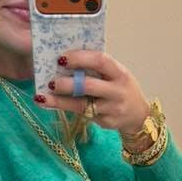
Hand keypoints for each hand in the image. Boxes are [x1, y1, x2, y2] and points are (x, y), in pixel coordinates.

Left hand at [33, 49, 148, 133]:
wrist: (138, 116)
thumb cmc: (121, 88)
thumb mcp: (116, 74)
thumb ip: (98, 67)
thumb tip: (67, 58)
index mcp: (120, 73)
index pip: (100, 60)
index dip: (80, 58)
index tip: (61, 58)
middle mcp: (117, 91)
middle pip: (89, 86)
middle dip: (68, 83)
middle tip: (51, 81)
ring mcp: (111, 109)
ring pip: (82, 105)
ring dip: (61, 101)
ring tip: (43, 97)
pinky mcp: (105, 122)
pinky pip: (83, 114)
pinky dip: (66, 108)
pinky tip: (52, 104)